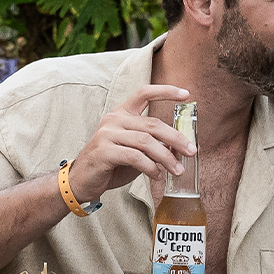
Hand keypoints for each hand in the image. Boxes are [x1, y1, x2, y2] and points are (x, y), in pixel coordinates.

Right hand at [67, 85, 195, 202]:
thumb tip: (181, 147)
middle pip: (153, 124)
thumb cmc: (112, 164)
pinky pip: (135, 157)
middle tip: (192, 151)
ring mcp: (107, 134)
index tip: (186, 94)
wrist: (82, 181)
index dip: (166, 91)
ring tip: (178, 170)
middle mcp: (114, 119)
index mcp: (122, 113)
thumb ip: (154, 144)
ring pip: (146, 142)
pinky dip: (151, 167)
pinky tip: (157, 175)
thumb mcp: (136, 150)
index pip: (144, 93)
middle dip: (176, 138)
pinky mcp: (104, 151)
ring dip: (166, 158)